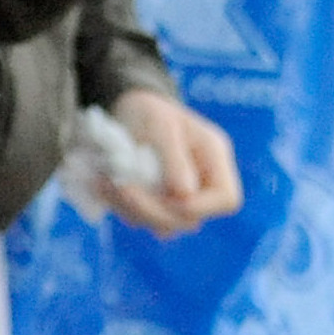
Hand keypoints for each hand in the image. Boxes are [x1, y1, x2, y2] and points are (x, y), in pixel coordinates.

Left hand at [100, 89, 243, 240]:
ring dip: (132, 208)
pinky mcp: (154, 203)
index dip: (201, 207)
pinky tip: (106, 182)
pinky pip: (140, 219)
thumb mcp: (161, 126)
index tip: (169, 198)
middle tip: (122, 186)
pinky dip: (120, 205)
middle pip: (191, 219)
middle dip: (154, 209)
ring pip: (162, 226)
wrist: (127, 108)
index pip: (227, 199)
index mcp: (213, 158)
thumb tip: (185, 195)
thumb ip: (175, 159)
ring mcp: (177, 195)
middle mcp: (200, 181)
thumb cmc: (149, 110)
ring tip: (109, 181)